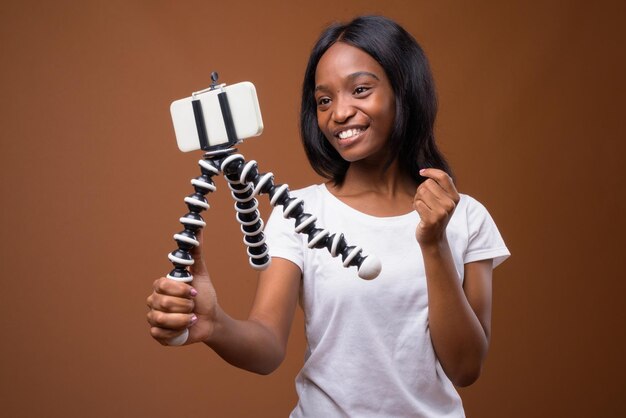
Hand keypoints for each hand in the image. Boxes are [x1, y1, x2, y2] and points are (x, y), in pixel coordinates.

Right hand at [147, 229, 217, 344]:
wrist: (210, 320)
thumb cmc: (204, 296)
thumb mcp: (201, 273)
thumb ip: (196, 252)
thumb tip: (198, 228)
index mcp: (161, 286)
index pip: (163, 285)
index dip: (180, 290)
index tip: (194, 293)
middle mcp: (154, 301)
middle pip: (163, 303)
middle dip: (185, 306)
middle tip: (194, 306)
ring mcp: (153, 317)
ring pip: (161, 319)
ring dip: (183, 319)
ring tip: (191, 317)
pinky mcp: (157, 334)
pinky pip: (160, 333)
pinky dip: (177, 332)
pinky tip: (185, 328)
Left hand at [413, 168, 459, 246]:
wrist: (433, 238)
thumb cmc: (435, 216)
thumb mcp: (443, 201)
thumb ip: (441, 188)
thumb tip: (429, 172)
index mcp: (455, 197)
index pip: (443, 177)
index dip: (431, 171)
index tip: (421, 172)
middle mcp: (450, 204)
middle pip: (428, 184)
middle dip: (421, 190)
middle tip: (423, 201)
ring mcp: (442, 212)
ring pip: (421, 192)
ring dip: (417, 199)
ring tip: (422, 207)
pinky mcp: (432, 219)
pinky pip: (417, 203)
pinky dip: (415, 207)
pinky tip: (420, 214)